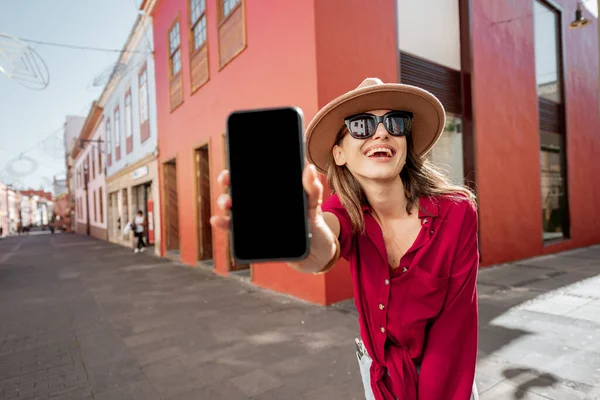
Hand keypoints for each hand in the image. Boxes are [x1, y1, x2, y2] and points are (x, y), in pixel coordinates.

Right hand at [210, 164, 337, 271]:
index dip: (240, 169)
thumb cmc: (315, 227)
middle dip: (227, 182)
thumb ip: (312, 189)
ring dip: (224, 201)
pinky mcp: (254, 237)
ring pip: (234, 207)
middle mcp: (261, 204)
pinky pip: (235, 230)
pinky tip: (217, 220)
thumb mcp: (314, 207)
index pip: (253, 176)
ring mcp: (256, 220)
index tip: (233, 165)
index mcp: (273, 192)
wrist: (317, 255)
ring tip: (226, 203)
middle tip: (226, 181)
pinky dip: (225, 224)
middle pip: (239, 189)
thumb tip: (308, 168)